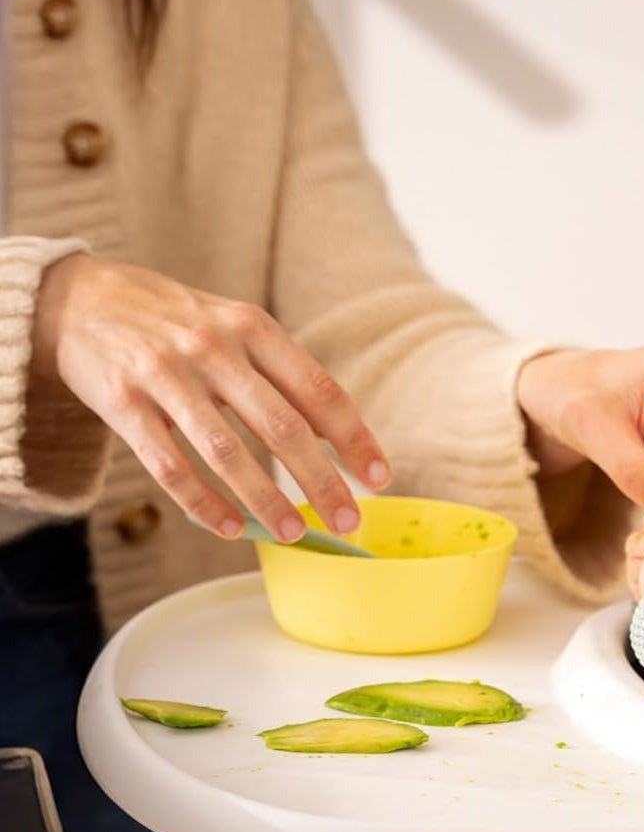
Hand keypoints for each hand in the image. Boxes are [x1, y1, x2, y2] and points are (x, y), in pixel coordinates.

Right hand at [31, 254, 389, 540]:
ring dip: (265, 499)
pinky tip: (231, 528)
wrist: (76, 298)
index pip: (319, 390)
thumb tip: (340, 441)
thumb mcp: (235, 329)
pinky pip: (169, 466)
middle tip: (347, 520)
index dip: (354, 439)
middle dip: (321, 481)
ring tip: (292, 533)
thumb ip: (282, 377)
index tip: (379, 479)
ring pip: (226, 451)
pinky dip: (203, 503)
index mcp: (252, 327)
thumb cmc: (175, 323)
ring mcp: (164, 374)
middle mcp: (212, 347)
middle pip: (281, 426)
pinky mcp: (121, 403)